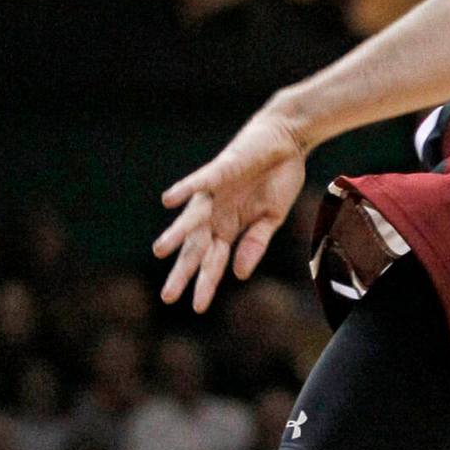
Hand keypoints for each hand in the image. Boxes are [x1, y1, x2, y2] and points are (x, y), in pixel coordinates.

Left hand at [152, 101, 308, 310]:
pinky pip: (200, 181)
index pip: (214, 261)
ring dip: (177, 234)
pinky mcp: (221, 170)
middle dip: (183, 271)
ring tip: (161, 251)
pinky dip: (185, 189)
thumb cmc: (278, 178)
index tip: (197, 308)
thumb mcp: (273, 218)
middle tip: (168, 297)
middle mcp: (216, 213)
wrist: (288, 140)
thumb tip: (240, 275)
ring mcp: (215, 193)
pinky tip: (168, 201)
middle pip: (196, 247)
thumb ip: (255, 244)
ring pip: (192, 219)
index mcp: (229, 227)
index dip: (206, 283)